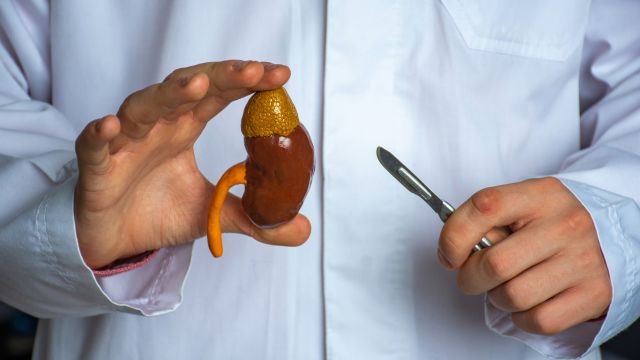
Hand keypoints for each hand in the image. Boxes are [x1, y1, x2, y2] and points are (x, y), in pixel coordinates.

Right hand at [75, 60, 310, 268]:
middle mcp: (158, 127)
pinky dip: (100, 135)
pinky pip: (94, 146)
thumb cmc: (157, 212)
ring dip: (168, 94)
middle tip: (255, 71)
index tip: (280, 75)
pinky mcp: (97, 168)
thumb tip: (302, 228)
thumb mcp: (212, 215)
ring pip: (143, 108)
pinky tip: (111, 126)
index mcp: (184, 129)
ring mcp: (126, 143)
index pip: (219, 95)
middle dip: (220, 76)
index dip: (246, 82)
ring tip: (197, 85)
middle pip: (187, 89)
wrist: (114, 239)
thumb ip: (255, 218)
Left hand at [437, 177, 610, 334]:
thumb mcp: (519, 206)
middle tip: (474, 276)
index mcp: (541, 195)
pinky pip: (538, 320)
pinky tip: (529, 301)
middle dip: (470, 277)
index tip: (449, 254)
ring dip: (498, 298)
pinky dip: (522, 318)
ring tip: (507, 285)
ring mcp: (584, 259)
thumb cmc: (547, 224)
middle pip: (495, 264)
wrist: (605, 238)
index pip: (484, 208)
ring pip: (513, 296)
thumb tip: (451, 251)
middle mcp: (566, 224)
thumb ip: (484, 222)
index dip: (454, 236)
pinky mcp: (595, 293)